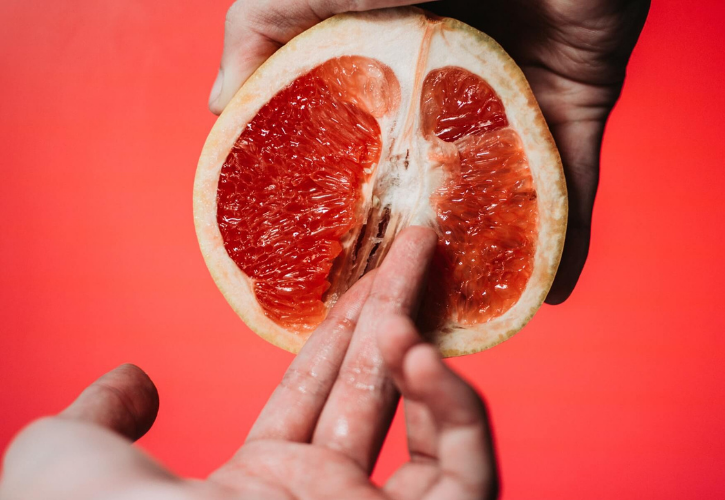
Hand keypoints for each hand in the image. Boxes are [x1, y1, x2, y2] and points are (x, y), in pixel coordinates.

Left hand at [0, 227, 497, 499]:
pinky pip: (466, 469)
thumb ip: (100, 414)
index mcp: (254, 486)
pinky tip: (420, 354)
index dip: (339, 330)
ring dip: (422, 352)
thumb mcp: (64, 460)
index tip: (363, 275)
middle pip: (374, 388)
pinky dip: (455, 407)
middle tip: (410, 242)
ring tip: (400, 302)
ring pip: (428, 424)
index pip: (314, 388)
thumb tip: (134, 381)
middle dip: (394, 309)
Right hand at [208, 0, 648, 302]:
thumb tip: (216, 107)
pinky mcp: (577, 101)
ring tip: (468, 319)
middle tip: (405, 310)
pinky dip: (567, 238)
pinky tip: (550, 292)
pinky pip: (574, 180)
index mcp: (390, 73)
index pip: (368, 160)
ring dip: (490, 260)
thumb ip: (259, 36)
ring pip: (503, 198)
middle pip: (436, 191)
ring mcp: (516, 102)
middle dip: (423, 252)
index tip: (337, 273)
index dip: (353, 217)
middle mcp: (451, 95)